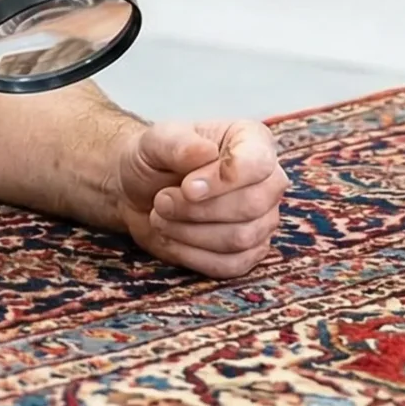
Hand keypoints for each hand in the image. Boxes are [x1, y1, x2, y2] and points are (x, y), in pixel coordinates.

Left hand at [114, 119, 286, 277]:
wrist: (137, 192)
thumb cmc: (153, 159)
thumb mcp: (155, 141)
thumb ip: (178, 143)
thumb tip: (204, 153)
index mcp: (252, 140)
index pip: (258, 163)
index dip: (223, 179)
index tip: (187, 186)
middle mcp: (267, 179)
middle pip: (252, 205)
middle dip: (198, 209)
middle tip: (162, 200)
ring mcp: (262, 218)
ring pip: (241, 238)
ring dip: (190, 232)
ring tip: (161, 216)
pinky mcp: (248, 251)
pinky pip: (232, 265)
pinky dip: (193, 255)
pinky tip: (171, 238)